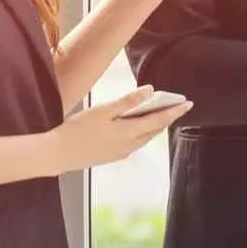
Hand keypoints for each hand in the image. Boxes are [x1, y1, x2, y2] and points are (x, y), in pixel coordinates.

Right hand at [46, 87, 193, 172]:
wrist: (58, 155)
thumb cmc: (78, 130)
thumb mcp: (103, 110)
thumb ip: (128, 101)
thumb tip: (149, 91)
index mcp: (129, 132)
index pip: (160, 119)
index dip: (175, 111)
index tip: (188, 103)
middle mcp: (129, 145)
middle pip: (155, 129)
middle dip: (167, 117)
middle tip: (177, 106)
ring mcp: (121, 152)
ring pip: (145, 137)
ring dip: (155, 125)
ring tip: (161, 113)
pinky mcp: (112, 156)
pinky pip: (135, 143)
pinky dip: (142, 133)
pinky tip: (137, 126)